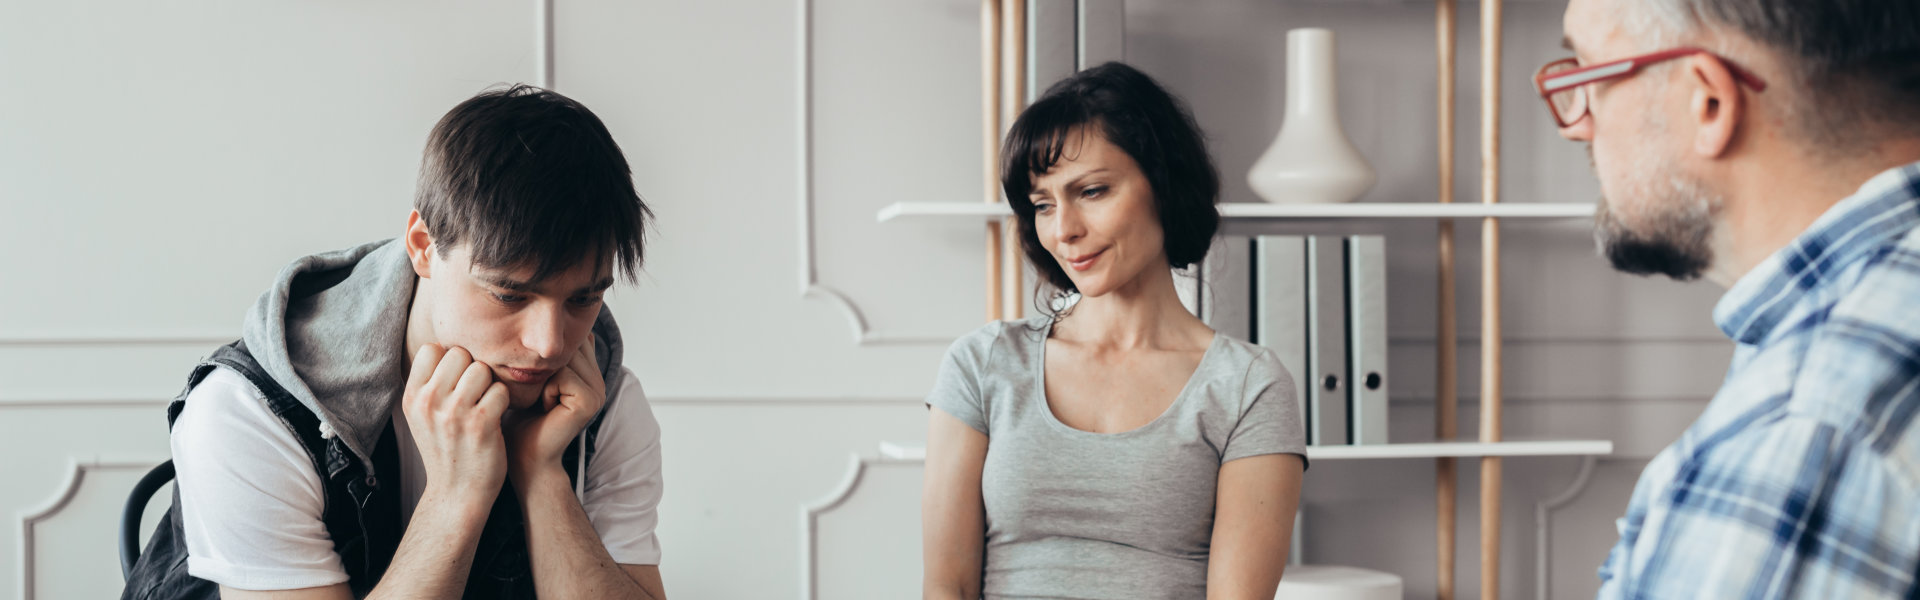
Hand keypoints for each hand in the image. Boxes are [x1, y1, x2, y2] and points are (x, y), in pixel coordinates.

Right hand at [401, 344, 510, 501]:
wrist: (457, 494)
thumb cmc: (446, 449)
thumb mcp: (423, 416)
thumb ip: (429, 383)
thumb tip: (443, 345)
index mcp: (412, 397)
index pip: (432, 348)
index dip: (450, 359)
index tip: (457, 380)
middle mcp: (428, 402)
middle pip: (460, 353)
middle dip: (472, 369)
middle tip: (475, 394)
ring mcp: (454, 413)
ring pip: (482, 368)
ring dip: (489, 384)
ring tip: (485, 405)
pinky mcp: (481, 423)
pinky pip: (500, 390)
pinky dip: (503, 401)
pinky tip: (496, 418)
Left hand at [505, 341, 604, 481]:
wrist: (523, 456)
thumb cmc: (520, 418)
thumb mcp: (530, 378)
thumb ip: (541, 353)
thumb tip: (537, 325)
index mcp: (587, 371)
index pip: (566, 338)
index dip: (542, 354)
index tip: (533, 381)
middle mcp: (597, 379)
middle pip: (565, 345)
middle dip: (542, 365)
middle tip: (536, 393)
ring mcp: (597, 390)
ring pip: (563, 358)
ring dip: (542, 378)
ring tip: (541, 401)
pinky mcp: (590, 401)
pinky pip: (563, 375)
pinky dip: (546, 390)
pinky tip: (545, 408)